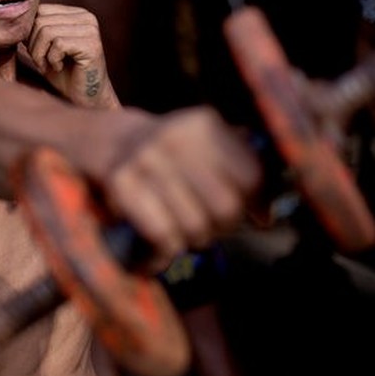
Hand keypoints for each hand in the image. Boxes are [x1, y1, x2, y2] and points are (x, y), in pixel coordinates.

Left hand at [22, 4, 119, 108]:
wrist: (84, 99)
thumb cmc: (63, 74)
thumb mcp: (44, 47)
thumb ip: (34, 30)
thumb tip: (15, 21)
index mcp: (75, 13)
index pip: (39, 11)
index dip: (30, 34)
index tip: (37, 52)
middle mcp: (86, 17)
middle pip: (40, 21)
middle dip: (33, 46)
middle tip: (42, 62)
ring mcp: (90, 30)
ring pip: (46, 32)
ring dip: (40, 54)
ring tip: (49, 66)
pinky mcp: (92, 45)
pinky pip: (58, 44)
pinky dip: (52, 60)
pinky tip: (59, 68)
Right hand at [100, 107, 260, 271]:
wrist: (109, 141)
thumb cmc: (172, 154)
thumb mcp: (206, 145)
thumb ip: (243, 171)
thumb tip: (265, 219)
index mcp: (204, 124)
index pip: (251, 177)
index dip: (255, 204)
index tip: (249, 213)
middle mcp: (175, 137)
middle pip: (225, 207)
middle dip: (224, 226)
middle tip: (213, 225)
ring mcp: (145, 159)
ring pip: (195, 227)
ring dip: (194, 239)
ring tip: (184, 229)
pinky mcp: (121, 184)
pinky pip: (163, 236)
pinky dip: (166, 251)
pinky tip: (163, 245)